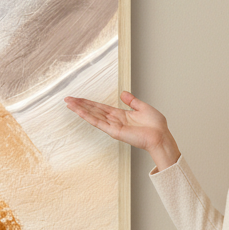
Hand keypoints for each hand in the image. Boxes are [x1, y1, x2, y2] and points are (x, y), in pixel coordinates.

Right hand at [64, 91, 179, 169]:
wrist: (160, 136)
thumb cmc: (156, 126)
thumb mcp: (143, 107)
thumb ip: (132, 101)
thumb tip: (123, 93)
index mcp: (120, 115)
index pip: (100, 107)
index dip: (89, 102)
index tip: (78, 98)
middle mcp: (114, 121)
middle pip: (93, 111)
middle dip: (80, 105)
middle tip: (68, 99)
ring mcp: (113, 126)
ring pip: (92, 116)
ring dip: (80, 109)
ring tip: (69, 103)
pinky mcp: (114, 131)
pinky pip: (98, 122)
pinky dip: (88, 116)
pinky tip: (79, 111)